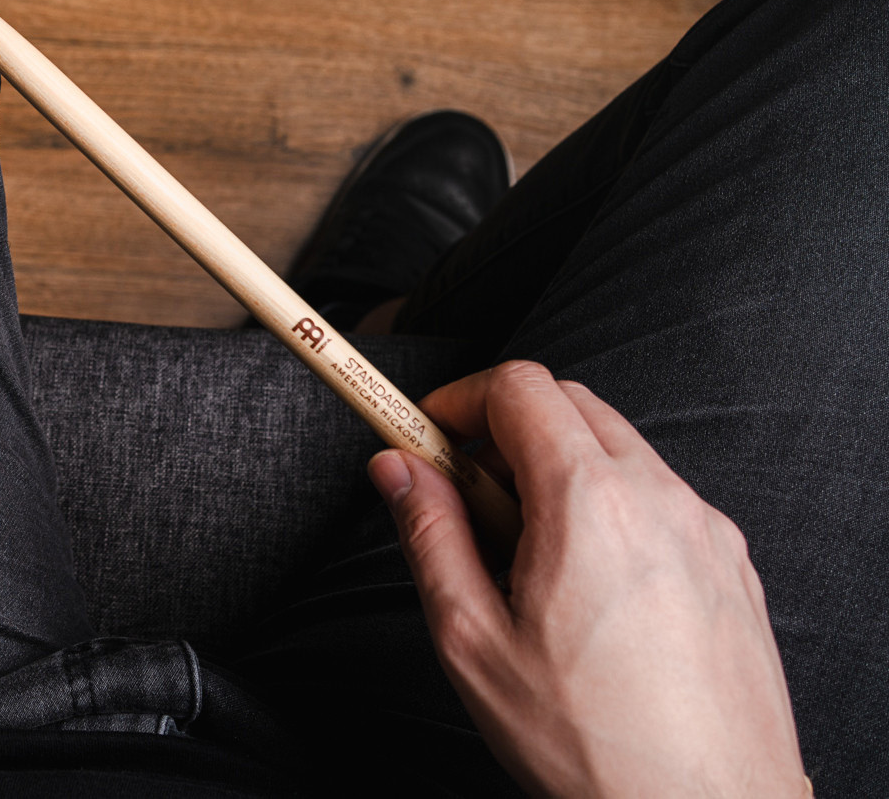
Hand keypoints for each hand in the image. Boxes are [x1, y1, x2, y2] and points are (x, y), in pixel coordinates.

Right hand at [368, 361, 804, 797]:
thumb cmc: (591, 745)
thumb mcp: (473, 640)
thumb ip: (429, 534)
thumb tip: (397, 467)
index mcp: (587, 503)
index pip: (518, 386)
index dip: (458, 399)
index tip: (425, 435)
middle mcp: (659, 498)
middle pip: (570, 403)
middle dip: (505, 428)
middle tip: (464, 495)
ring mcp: (706, 530)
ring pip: (619, 448)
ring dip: (558, 467)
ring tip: (523, 554)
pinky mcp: (734, 566)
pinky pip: (661, 498)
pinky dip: (611, 506)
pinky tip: (586, 585)